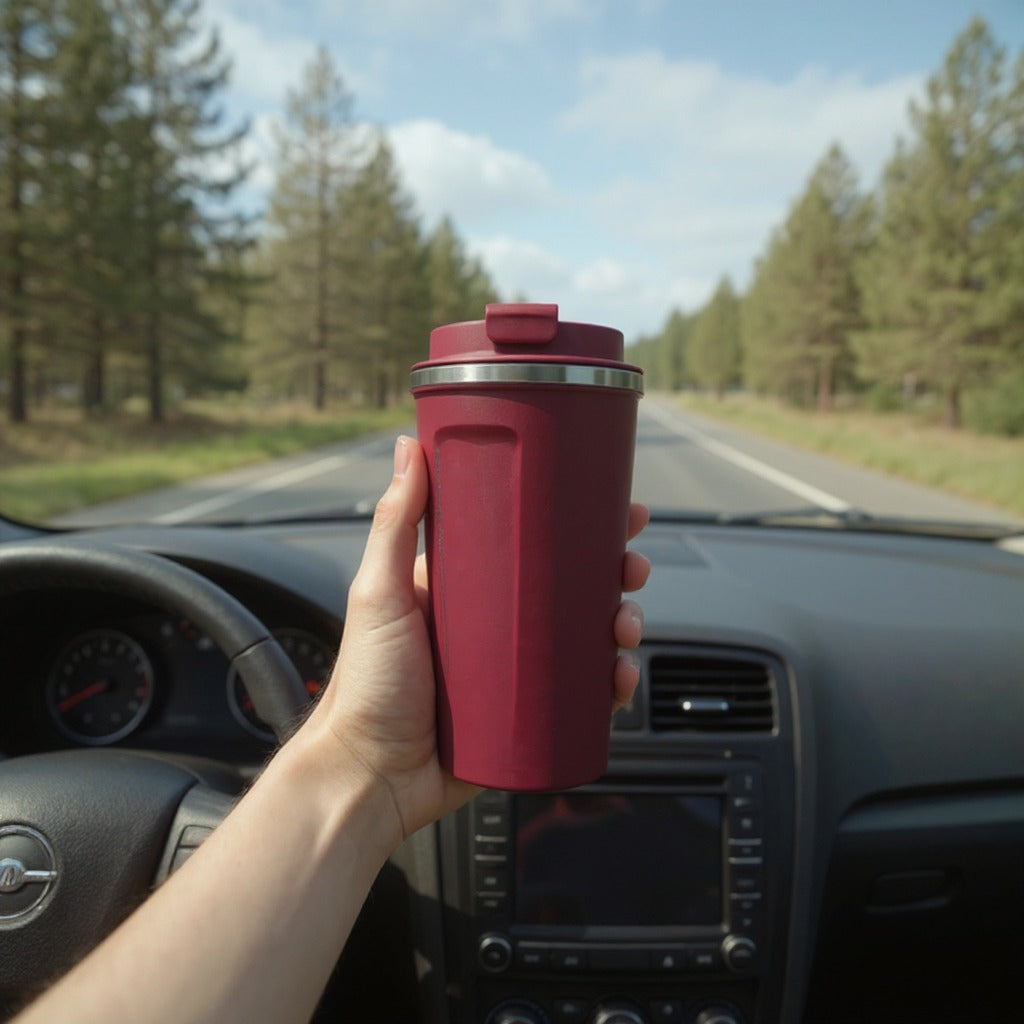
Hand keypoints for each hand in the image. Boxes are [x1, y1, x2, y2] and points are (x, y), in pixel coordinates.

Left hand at [309, 436, 650, 847]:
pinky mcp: (526, 713)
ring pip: (583, 638)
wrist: (369, 778)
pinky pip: (579, 693)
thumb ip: (394, 522)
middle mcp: (495, 625)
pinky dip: (608, 683)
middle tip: (631, 566)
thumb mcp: (379, 593)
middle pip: (568, 588)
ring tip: (625, 626)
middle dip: (611, 573)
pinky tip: (617, 677)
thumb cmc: (364, 686)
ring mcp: (514, 670)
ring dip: (618, 624)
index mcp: (465, 588)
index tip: (612, 508)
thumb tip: (408, 446)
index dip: (576, 524)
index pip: (531, 543)